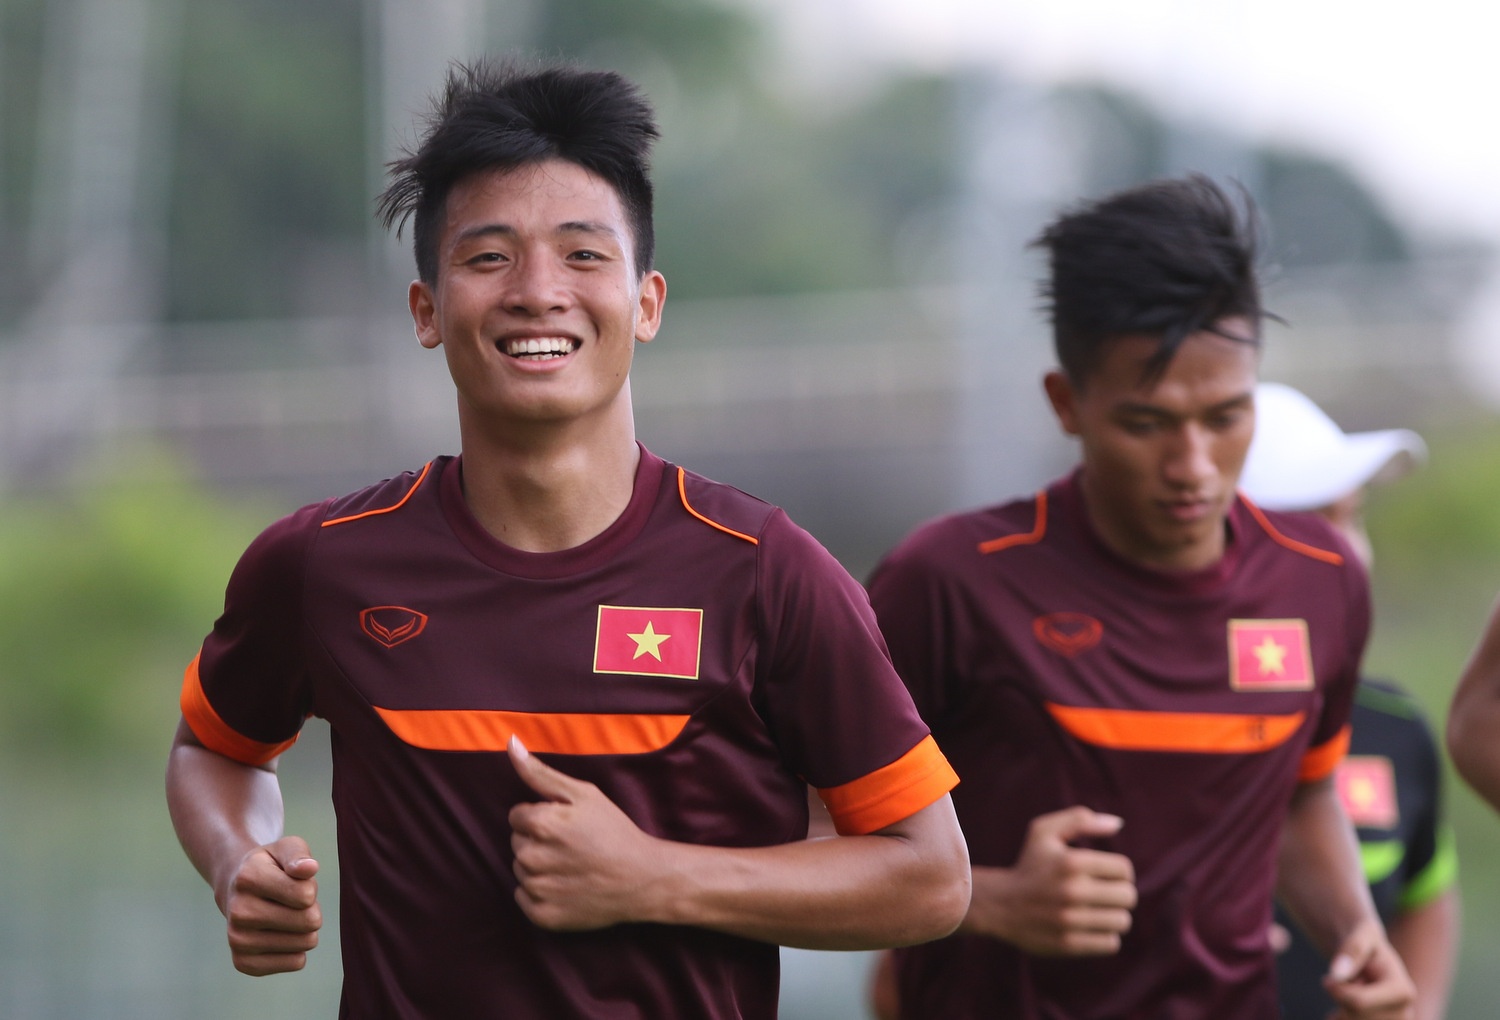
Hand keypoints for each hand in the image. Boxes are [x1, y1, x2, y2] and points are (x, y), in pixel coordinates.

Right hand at [220, 836, 321, 975]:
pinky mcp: (244, 963)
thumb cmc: (272, 867)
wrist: (237, 890)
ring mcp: (237, 940)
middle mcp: (239, 911)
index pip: (307, 895)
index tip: (294, 883)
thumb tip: (309, 869)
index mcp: (248, 878)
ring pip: (305, 943)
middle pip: (309, 921)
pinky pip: (296, 962)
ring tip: (285, 915)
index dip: (310, 888)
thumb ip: (299, 855)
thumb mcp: (287, 848)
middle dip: (311, 909)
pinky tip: (281, 935)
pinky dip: (297, 949)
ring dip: (304, 929)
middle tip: (292, 902)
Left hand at [507, 736, 664, 929]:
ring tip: (572, 866)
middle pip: (517, 842)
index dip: (543, 817)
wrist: (643, 879)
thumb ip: (540, 772)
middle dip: (539, 841)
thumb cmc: (614, 831)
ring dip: (539, 866)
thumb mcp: (583, 794)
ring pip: (521, 869)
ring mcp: (537, 889)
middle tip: (572, 845)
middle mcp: (531, 858)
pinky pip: (524, 897)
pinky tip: (566, 886)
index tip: (567, 825)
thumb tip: (511, 743)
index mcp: (539, 824)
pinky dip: (540, 892)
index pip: (517, 816)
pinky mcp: (543, 915)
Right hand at [965, 806, 1135, 955]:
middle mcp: (1072, 891)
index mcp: (1071, 862)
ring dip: (1113, 916)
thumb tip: (1118, 824)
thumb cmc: (1029, 865)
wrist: (999, 904)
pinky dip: (1105, 936)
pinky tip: (1090, 927)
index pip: (1125, 870)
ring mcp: (1069, 920)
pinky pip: (1111, 943)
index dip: (1119, 872)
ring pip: (1122, 921)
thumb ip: (1080, 819)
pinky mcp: (1068, 944)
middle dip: (1119, 894)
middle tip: (1103, 894)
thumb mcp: (1044, 831)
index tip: (1105, 875)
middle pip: (1128, 897)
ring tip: (1097, 911)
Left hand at [1323, 920, 1415, 1019]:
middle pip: (1352, 1014)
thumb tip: (1336, 973)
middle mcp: (1404, 1014)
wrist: (1370, 955)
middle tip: (1346, 980)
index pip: (1358, 1002)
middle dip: (1340, 996)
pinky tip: (1349, 1004)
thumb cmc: (1365, 938)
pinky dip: (1340, 1016)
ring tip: (1353, 989)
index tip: (1328, 978)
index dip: (1336, 989)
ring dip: (1341, 1006)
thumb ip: (1352, 949)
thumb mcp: (1361, 932)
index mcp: (1403, 992)